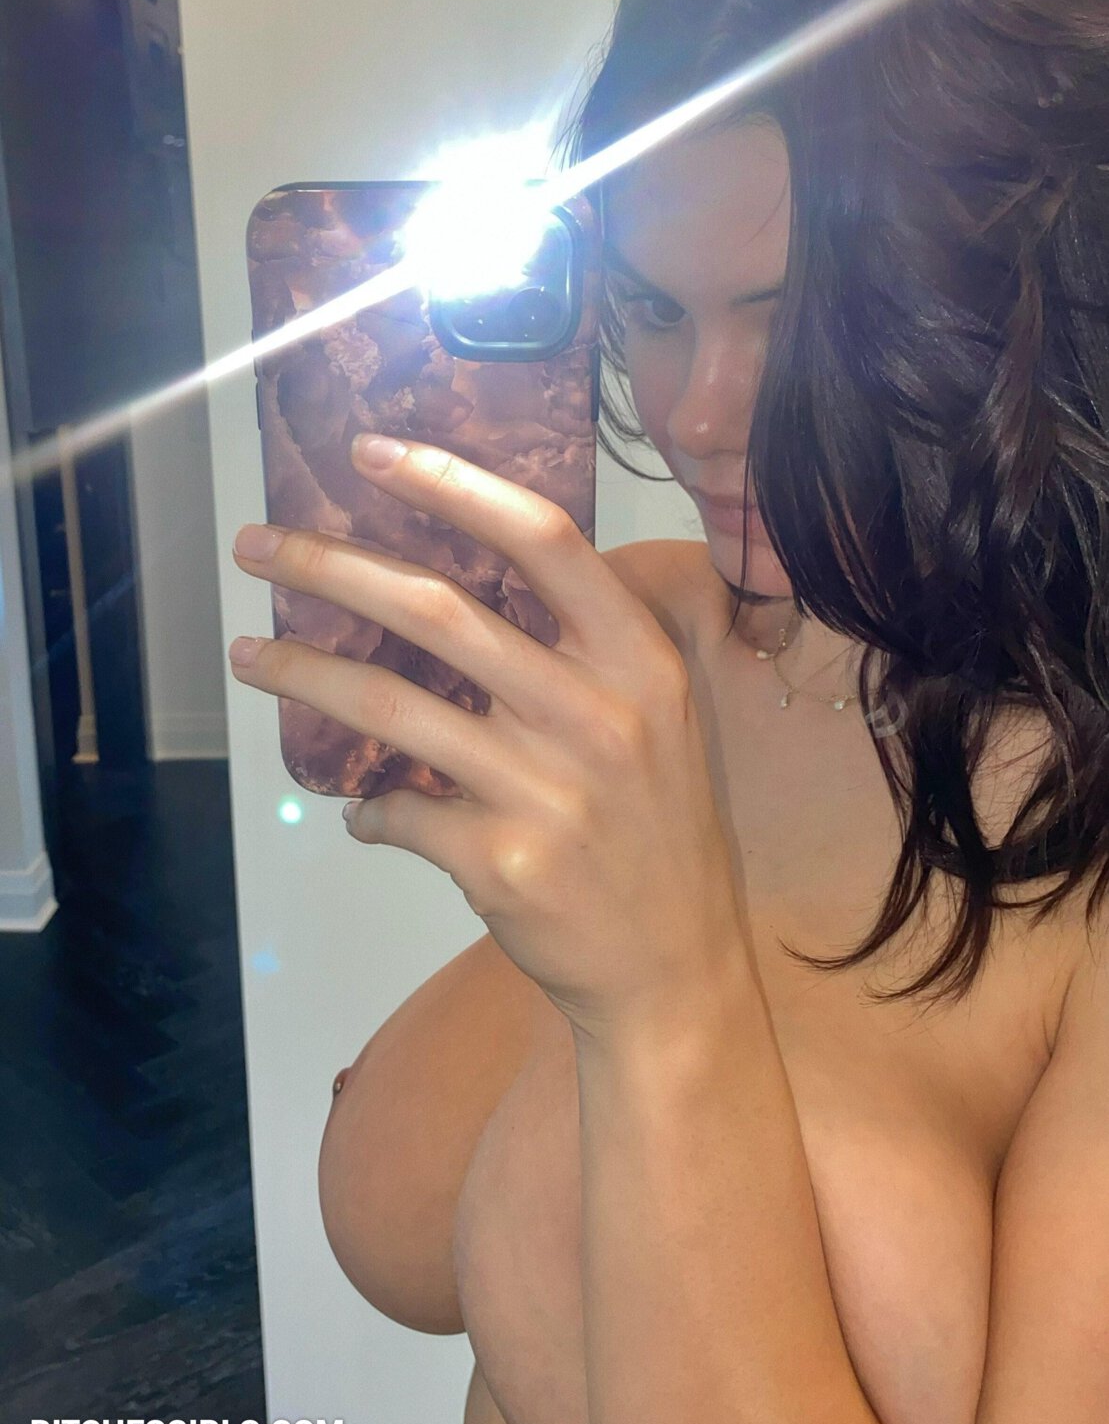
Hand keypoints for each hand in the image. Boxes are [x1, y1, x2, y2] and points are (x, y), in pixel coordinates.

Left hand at [229, 431, 749, 1041]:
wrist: (677, 969)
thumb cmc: (659, 829)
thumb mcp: (659, 720)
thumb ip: (581, 653)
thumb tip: (456, 598)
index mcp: (639, 658)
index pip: (542, 538)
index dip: (451, 484)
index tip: (369, 454)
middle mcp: (597, 711)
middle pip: (439, 609)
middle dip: (330, 566)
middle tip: (257, 545)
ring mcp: (547, 788)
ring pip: (389, 705)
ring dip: (302, 674)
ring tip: (249, 656)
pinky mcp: (501, 860)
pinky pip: (397, 810)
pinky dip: (363, 807)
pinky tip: (355, 808)